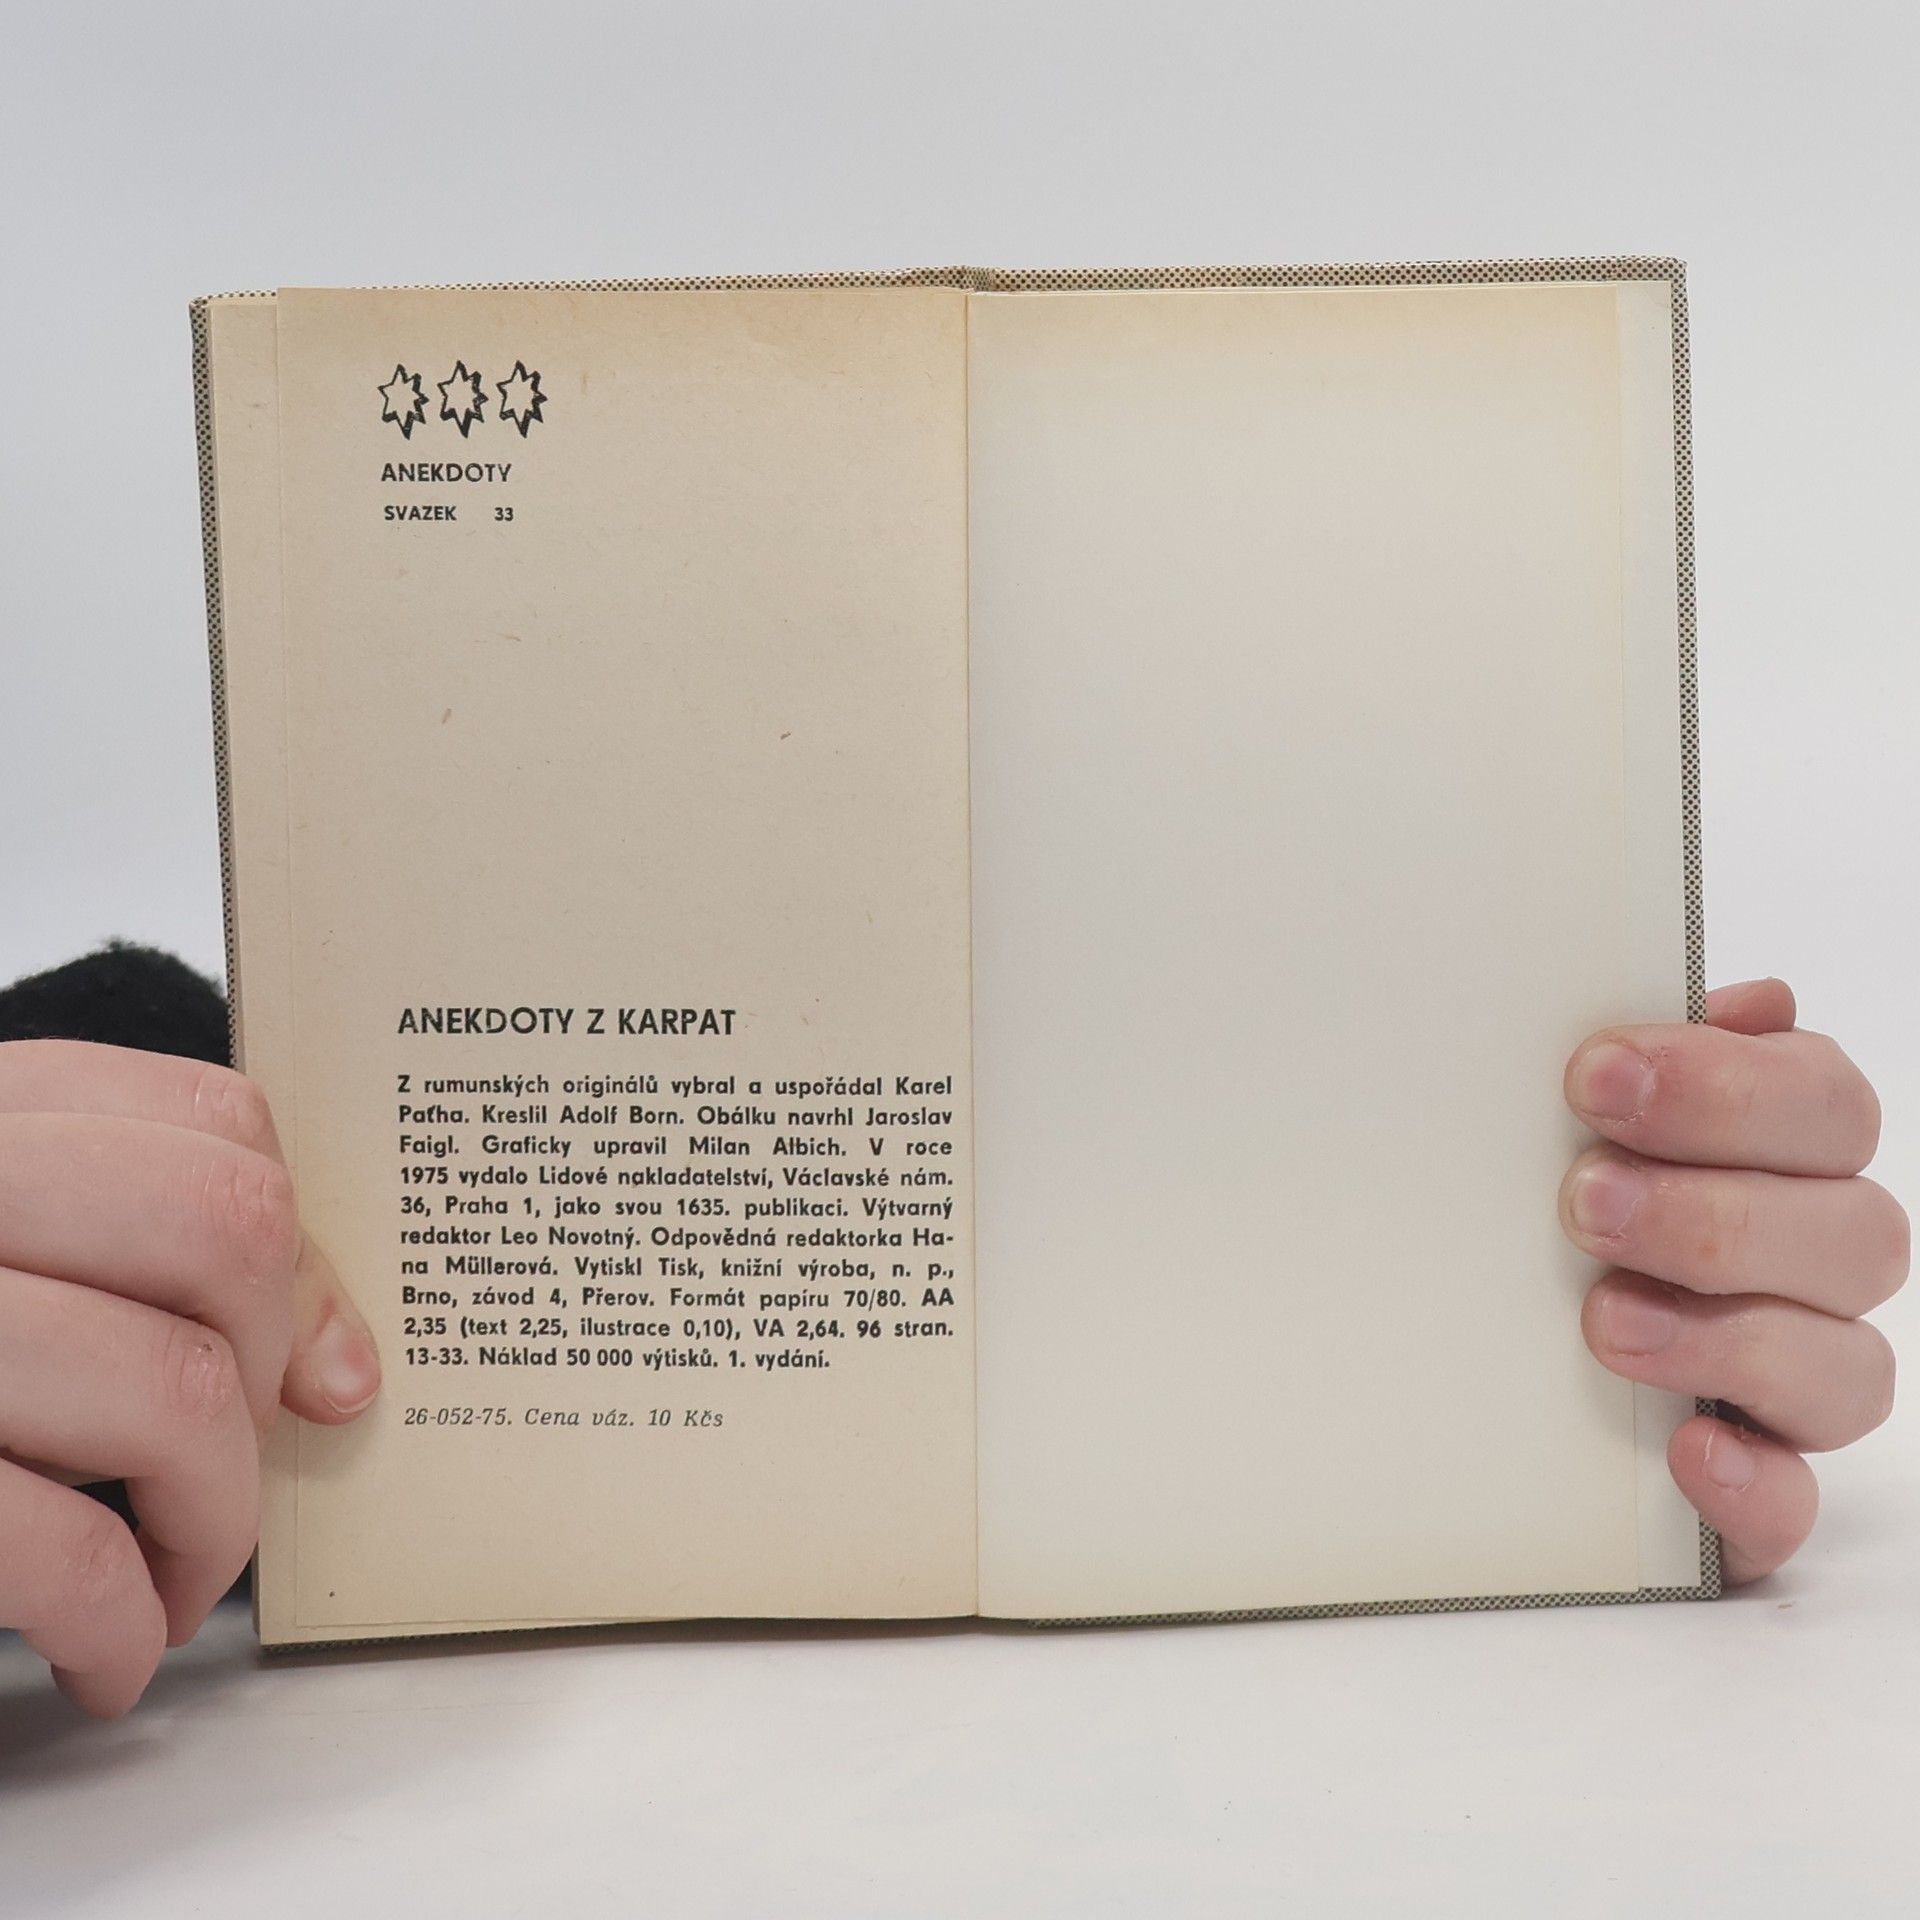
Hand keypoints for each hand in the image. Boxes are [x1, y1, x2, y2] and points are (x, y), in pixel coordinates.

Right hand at [0, 1040, 380, 1714]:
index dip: (288, 1249)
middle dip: (267, 1377)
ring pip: (168, 1389)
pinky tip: (107, 1653)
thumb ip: (147, 1259)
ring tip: (175, 1583)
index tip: (293, 1357)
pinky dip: (118, 1622)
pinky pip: (57, 1544)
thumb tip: (344, 1373)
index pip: (217, 1123)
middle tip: (219, 1472)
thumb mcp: (3, 1249)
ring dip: (214, 1525)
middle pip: (224, 1233)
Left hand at [1561, 978, 1903, 1583]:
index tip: (1594, 1074)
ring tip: (1604, 1318)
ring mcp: (1793, 1382)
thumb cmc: (1558, 1190)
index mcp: (1788, 1155)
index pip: (1827, 1104)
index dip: (1726, 1086)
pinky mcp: (1755, 1488)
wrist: (1480, 1339)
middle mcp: (1815, 1267)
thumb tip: (1751, 1001)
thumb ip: (1654, 1055)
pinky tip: (1689, 1447)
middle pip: (1855, 1235)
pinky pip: (1795, 1504)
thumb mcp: (1578, 1114)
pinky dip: (1752, 1482)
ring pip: (1845, 1370)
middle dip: (1712, 1212)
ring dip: (1726, 1339)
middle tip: (1582, 1200)